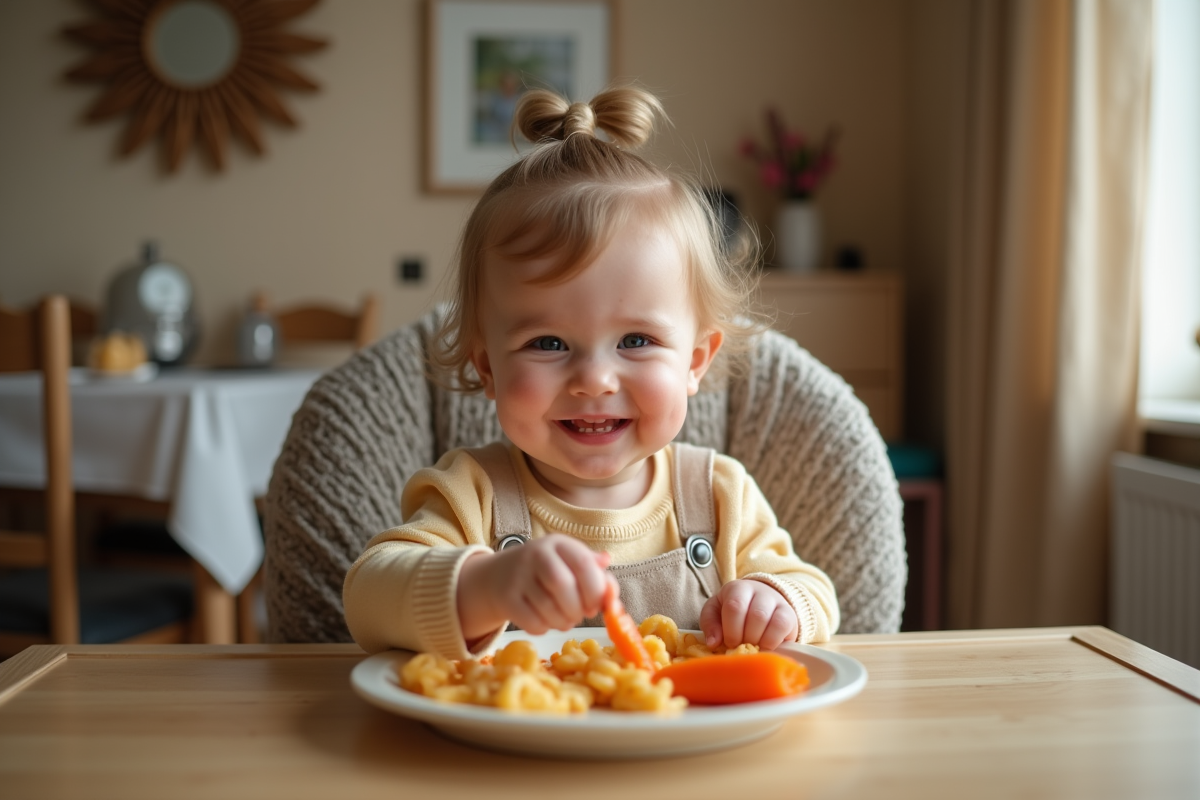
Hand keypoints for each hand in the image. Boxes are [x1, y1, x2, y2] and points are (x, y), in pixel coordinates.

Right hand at [457, 534, 610, 640]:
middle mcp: (536, 554)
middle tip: (581, 616)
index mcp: (558, 544)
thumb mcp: (569, 562)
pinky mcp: (506, 598)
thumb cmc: (547, 572)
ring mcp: (518, 576)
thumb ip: (595, 574)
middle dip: (577, 608)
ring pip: (547, 607)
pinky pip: (531, 622)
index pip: (583, 563)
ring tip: (566, 620)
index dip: (595, 589)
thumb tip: (612, 590)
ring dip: (563, 622)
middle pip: (562, 585)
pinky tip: (546, 622)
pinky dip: (544, 628)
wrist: (500, 576)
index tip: (597, 605)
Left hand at [699, 579, 797, 650]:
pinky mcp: (790, 614)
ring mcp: (776, 601)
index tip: (729, 643)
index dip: (731, 630)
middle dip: (745, 638)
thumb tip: (713, 643)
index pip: (735, 607)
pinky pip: (782, 627)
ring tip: (753, 647)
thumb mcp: (716, 613)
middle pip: (755, 615)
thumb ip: (710, 624)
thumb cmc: (734, 613)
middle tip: (741, 647)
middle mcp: (759, 591)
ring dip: (758, 641)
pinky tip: (765, 646)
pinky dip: (772, 642)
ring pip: (769, 621)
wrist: (761, 605)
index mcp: (737, 588)